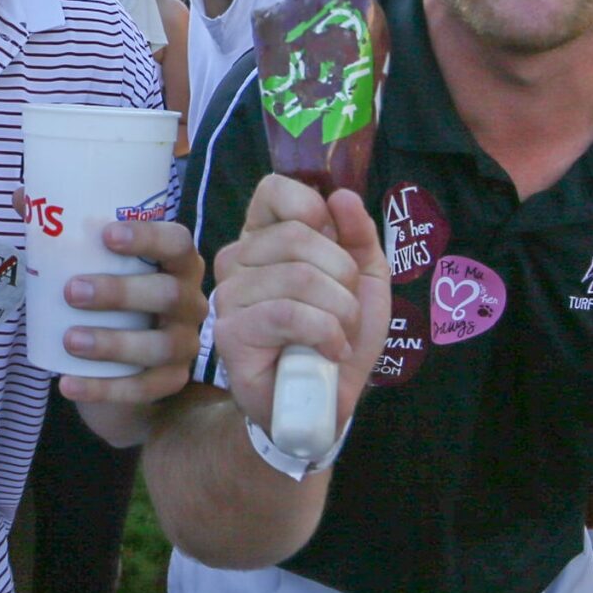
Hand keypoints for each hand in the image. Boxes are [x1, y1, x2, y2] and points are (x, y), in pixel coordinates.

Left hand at [56, 217, 207, 407]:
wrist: (125, 362)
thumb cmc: (111, 298)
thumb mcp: (93, 264)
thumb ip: (64, 230)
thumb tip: (23, 196)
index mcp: (176, 264)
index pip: (177, 243)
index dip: (148, 237)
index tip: (106, 234)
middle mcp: (189, 302)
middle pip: (167, 294)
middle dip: (120, 291)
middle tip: (71, 291)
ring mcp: (184, 345)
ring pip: (157, 346)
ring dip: (112, 342)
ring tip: (69, 340)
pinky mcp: (170, 382)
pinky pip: (142, 388)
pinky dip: (104, 389)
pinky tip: (68, 384)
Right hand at [208, 174, 391, 433]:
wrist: (325, 402)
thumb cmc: (339, 337)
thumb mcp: (364, 282)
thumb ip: (359, 236)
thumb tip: (342, 195)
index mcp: (265, 238)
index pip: (273, 190)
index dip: (311, 207)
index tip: (337, 243)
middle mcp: (237, 259)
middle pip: (297, 236)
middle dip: (343, 275)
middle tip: (346, 310)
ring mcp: (228, 296)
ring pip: (298, 277)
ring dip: (340, 311)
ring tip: (340, 336)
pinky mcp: (230, 333)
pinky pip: (287, 314)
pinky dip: (326, 333)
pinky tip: (330, 352)